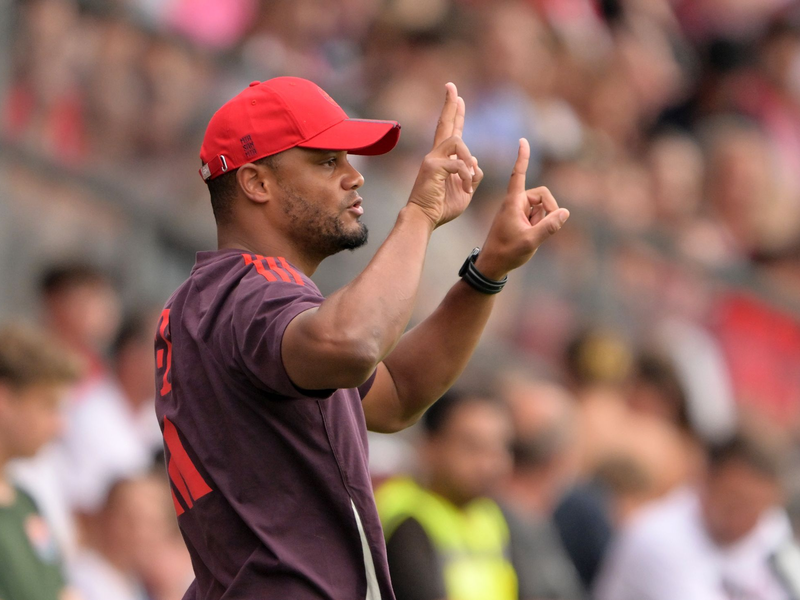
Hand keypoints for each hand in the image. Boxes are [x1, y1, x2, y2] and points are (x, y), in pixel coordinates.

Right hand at [407, 83, 483, 227]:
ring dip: (468, 158)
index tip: (458, 97)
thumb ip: (471, 174)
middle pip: (445, 124)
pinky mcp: (432, 167)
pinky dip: (466, 176)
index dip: (455, 114)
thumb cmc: (442, 207)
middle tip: (451, 85)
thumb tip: (475, 160)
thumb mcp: (465, 189)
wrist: (424, 218)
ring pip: (457, 141)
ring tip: (469, 178)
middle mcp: (434, 155)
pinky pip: (458, 164)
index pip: (450, 131)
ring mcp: (432, 159)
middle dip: (450, 104)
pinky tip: (465, 188)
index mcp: (442, 159)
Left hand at [475, 138, 568, 278]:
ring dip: (542, 220)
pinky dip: (539, 224)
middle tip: (545, 228)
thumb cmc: (507, 252)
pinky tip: (530, 237)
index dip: (522, 158)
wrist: (492, 265)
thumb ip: (549, 226)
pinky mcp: (520, 219)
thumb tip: (565, 212)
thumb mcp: (530, 241)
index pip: (518, 175)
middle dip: (549, 210)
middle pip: (542, 195)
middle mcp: (515, 203)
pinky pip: (538, 216)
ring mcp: (518, 211)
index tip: (523, 141)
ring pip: (541, 207)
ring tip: (530, 236)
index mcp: (512, 203)